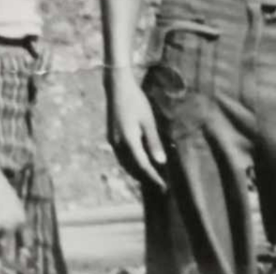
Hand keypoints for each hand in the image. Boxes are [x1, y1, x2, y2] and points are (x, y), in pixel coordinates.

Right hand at [105, 70, 167, 189]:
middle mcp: (117, 144)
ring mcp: (112, 141)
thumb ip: (154, 142)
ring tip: (150, 176)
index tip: (164, 187)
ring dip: (137, 172)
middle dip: (146, 177)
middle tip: (159, 184)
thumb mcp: (148, 121)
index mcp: (128, 141)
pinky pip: (121, 156)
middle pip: (132, 168)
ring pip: (125, 163)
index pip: (143, 166)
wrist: (117, 87)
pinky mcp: (111, 136)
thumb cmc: (136, 102)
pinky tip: (139, 162)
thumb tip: (161, 162)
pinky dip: (131, 163)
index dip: (154, 177)